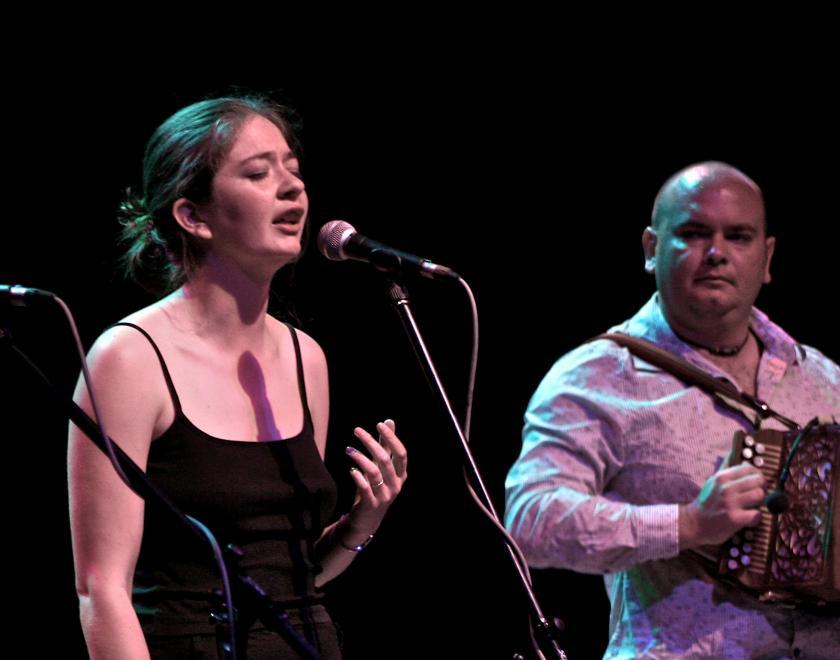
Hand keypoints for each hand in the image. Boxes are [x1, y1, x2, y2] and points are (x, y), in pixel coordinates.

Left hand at [343, 419, 407, 535]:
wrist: (368, 519)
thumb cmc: (376, 487)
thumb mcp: (382, 467)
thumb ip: (386, 445)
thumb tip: (389, 421)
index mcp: (401, 474)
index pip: (401, 453)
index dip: (391, 438)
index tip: (379, 424)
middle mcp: (396, 485)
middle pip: (385, 460)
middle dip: (371, 443)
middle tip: (357, 430)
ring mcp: (384, 496)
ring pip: (374, 472)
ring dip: (360, 458)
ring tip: (348, 449)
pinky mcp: (371, 504)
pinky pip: (365, 488)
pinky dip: (358, 477)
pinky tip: (351, 469)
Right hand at [679, 462, 765, 549]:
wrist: (694, 523)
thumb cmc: (707, 502)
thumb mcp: (713, 481)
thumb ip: (725, 466)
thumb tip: (733, 449)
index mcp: (722, 477)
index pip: (750, 468)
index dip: (757, 475)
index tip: (755, 482)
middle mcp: (726, 488)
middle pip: (758, 481)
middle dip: (761, 487)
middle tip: (757, 494)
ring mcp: (730, 503)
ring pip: (759, 495)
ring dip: (760, 502)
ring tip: (753, 505)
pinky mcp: (735, 519)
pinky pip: (757, 514)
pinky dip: (756, 517)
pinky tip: (749, 517)